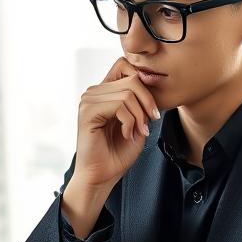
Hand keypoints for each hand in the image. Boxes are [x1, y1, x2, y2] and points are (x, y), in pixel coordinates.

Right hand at [70, 56, 161, 189]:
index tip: (152, 107)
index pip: (125, 65)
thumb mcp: (137, 121)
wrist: (101, 176)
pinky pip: (119, 105)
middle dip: (147, 103)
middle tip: (148, 124)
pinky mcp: (87, 111)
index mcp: (105, 91)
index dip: (144, 81)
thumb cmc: (118, 152)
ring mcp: (88, 100)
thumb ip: (141, 101)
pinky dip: (130, 122)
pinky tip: (127, 135)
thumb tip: (153, 79)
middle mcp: (94, 92)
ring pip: (127, 93)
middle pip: (132, 79)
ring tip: (137, 132)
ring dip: (139, 116)